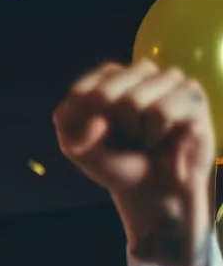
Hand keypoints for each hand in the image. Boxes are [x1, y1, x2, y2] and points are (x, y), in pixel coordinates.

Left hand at [54, 60, 215, 265]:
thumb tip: (99, 122)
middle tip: (125, 138)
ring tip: (145, 139)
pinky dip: (155, 135)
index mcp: (115, 79)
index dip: (86, 113)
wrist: (155, 190)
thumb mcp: (81, 151)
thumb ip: (73, 134)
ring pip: (134, 100)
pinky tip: (164, 141)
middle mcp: (144, 75)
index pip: (91, 83)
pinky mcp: (193, 98)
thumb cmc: (118, 164)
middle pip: (107, 90)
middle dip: (106, 126)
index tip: (94, 134)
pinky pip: (162, 112)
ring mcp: (172, 83)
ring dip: (133, 131)